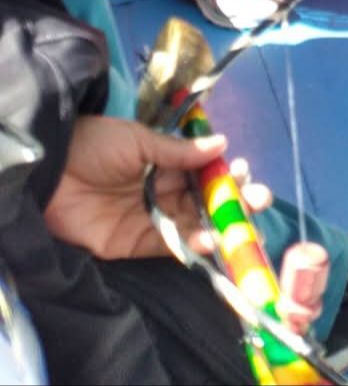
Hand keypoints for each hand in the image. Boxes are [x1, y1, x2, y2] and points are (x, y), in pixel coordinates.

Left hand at [44, 118, 271, 260]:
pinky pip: (169, 246)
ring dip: (219, 226)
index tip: (245, 172)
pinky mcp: (134, 244)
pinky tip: (211, 239)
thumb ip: (179, 151)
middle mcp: (162, 191)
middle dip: (234, 202)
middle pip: (204, 200)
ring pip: (193, 224)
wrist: (50, 172)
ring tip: (242, 225)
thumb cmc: (94, 144)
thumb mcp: (138, 139)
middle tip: (260, 202)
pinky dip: (191, 245)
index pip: (203, 171)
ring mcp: (150, 218)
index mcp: (165, 163)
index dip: (226, 173)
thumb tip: (222, 143)